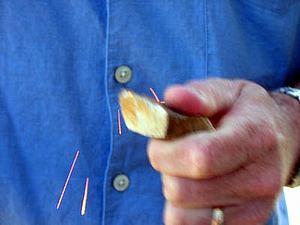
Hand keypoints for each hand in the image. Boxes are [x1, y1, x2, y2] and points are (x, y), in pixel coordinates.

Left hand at [147, 79, 299, 224]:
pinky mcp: (247, 224)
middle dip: (166, 171)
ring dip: (174, 193)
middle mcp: (259, 178)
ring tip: (188, 172)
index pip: (199, 158)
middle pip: (184, 191)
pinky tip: (196, 190)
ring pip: (184, 216)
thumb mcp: (227, 92)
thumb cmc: (247, 113)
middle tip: (175, 155)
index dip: (166, 154)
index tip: (158, 144)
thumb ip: (199, 94)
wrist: (282, 138)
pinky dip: (184, 211)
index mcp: (253, 137)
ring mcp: (254, 207)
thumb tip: (173, 98)